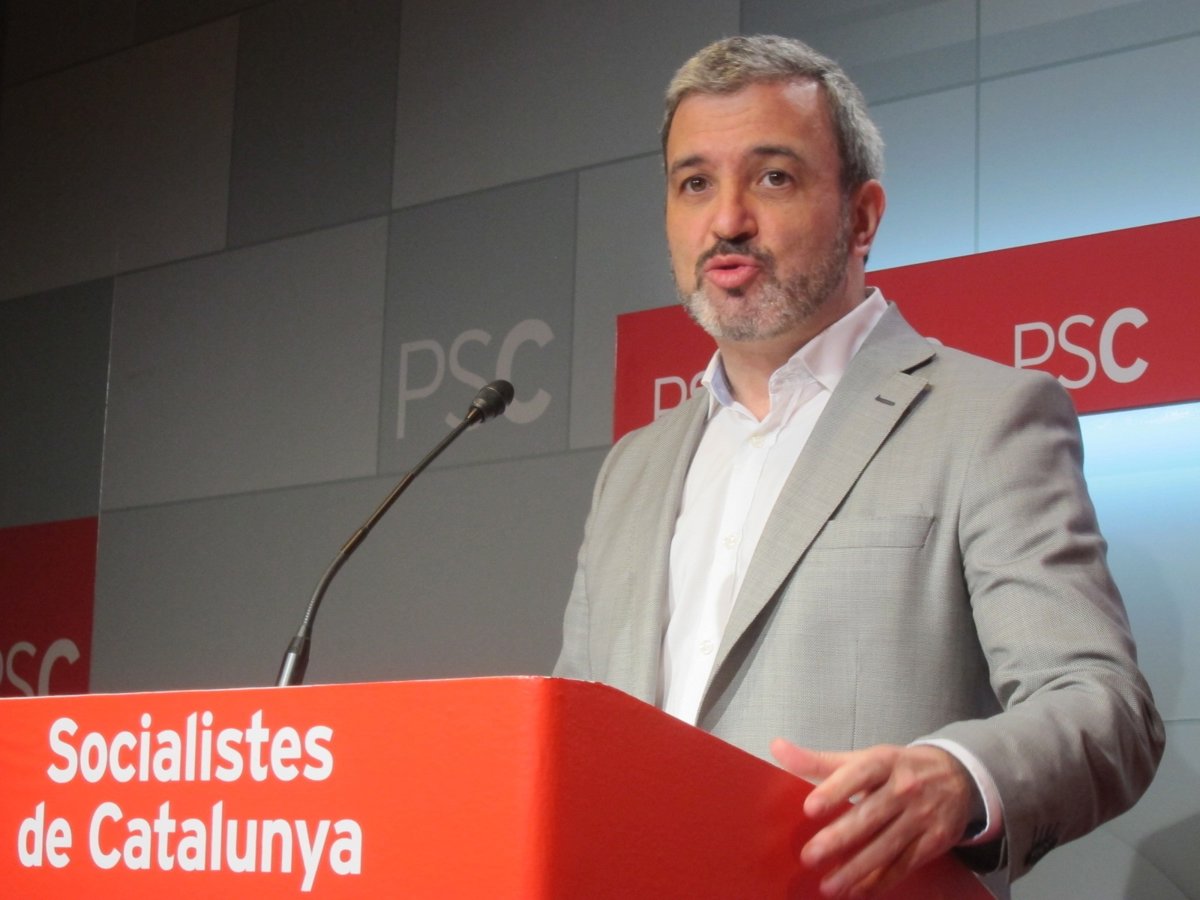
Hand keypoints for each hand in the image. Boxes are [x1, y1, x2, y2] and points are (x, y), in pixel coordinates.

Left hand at [770, 739, 973, 898]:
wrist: (958, 777)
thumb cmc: (897, 768)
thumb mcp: (864, 758)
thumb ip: (819, 761)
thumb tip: (777, 748)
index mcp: (883, 762)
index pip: (858, 774)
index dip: (835, 790)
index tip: (810, 808)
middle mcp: (904, 789)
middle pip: (870, 816)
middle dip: (839, 838)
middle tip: (810, 855)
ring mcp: (921, 817)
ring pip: (886, 847)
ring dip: (856, 869)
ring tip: (828, 885)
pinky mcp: (933, 842)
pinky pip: (903, 865)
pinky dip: (880, 881)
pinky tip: (857, 892)